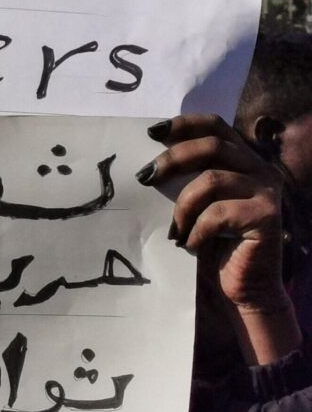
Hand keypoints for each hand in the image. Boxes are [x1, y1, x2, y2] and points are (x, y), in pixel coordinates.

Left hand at [141, 114, 300, 362]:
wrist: (243, 286)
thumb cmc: (213, 244)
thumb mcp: (196, 204)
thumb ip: (185, 179)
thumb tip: (145, 165)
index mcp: (243, 160)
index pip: (216, 126)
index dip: (184, 125)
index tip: (151, 132)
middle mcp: (260, 169)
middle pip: (212, 146)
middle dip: (173, 159)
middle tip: (145, 177)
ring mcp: (267, 191)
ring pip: (211, 180)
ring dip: (182, 206)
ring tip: (174, 230)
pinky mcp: (267, 216)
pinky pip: (218, 213)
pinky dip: (196, 230)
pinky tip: (190, 244)